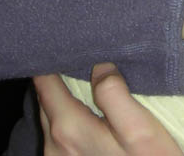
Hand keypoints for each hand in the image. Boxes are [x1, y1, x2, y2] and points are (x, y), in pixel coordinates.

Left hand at [35, 63, 183, 155]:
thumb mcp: (140, 130)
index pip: (43, 81)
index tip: (62, 39)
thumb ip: (115, 93)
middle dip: (57, 74)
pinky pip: (59, 131)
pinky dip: (67, 113)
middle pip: (45, 97)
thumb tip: (99, 64)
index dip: (50, 57)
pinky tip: (86, 106)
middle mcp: (54, 144)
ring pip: (51, 115)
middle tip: (76, 51)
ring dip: (62, 95)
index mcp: (68, 128)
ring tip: (81, 74)